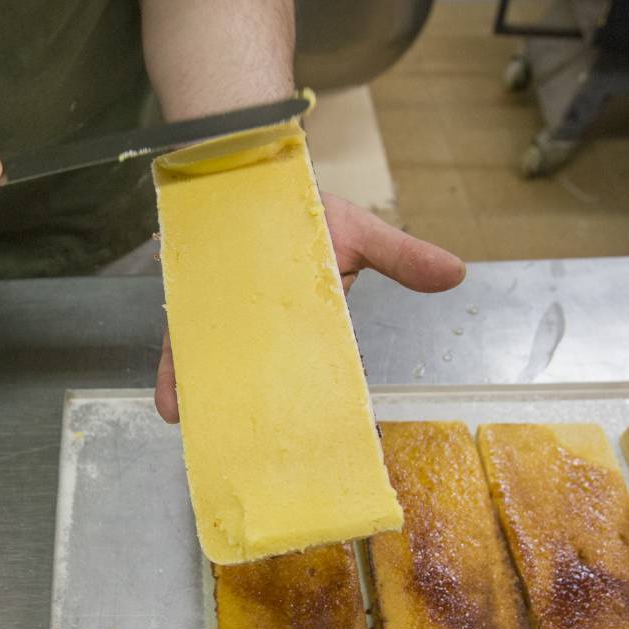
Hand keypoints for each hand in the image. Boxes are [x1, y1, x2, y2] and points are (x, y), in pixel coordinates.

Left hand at [154, 191, 465, 422]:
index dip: (324, 401)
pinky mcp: (190, 313)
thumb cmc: (303, 207)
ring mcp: (227, 325)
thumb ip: (402, 256)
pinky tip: (171, 409)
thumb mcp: (360, 233)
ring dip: (217, 406)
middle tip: (268, 454)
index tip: (330, 433)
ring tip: (213, 442)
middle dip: (267, 416)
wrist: (249, 174)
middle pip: (266, 382)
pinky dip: (175, 378)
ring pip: (222, 374)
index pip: (318, 369)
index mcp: (309, 321)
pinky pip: (181, 349)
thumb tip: (457, 273)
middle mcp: (267, 331)